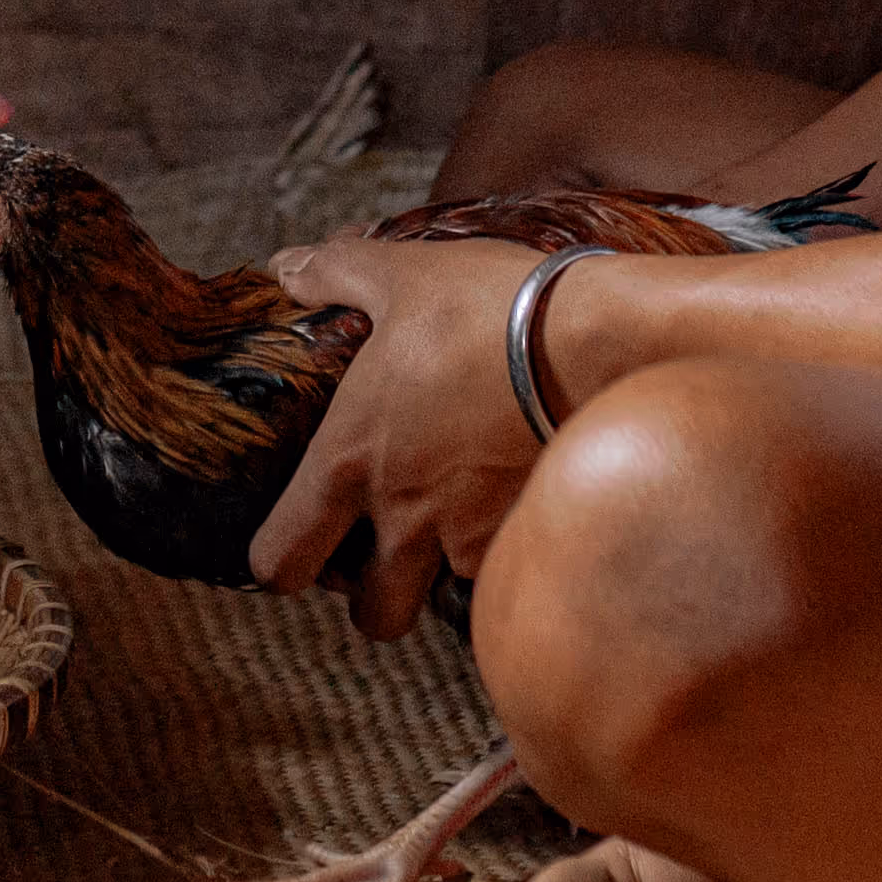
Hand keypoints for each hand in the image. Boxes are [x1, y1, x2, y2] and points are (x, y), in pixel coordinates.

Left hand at [244, 237, 545, 636]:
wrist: (600, 341)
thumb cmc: (491, 308)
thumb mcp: (403, 275)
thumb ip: (334, 274)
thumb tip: (285, 266)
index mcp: (352, 459)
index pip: (281, 560)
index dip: (281, 563)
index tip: (299, 545)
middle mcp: (405, 515)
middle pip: (373, 616)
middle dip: (374, 597)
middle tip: (385, 552)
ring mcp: (471, 536)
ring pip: (444, 598)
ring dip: (444, 574)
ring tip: (458, 518)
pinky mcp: (531, 538)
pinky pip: (504, 573)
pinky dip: (503, 554)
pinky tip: (514, 504)